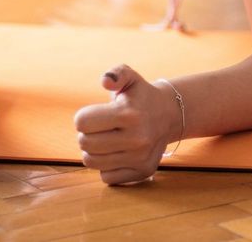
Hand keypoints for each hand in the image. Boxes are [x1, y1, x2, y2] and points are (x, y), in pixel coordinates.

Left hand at [74, 64, 178, 184]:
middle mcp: (137, 138)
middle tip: (100, 128)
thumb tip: (106, 81)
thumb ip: (115, 74)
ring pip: (92, 162)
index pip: (82, 122)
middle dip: (87, 134)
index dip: (83, 117)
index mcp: (129, 113)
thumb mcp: (129, 77)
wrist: (169, 114)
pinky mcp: (143, 172)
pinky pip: (106, 177)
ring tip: (107, 140)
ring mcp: (141, 157)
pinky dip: (107, 167)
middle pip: (85, 144)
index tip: (95, 114)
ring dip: (94, 151)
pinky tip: (118, 153)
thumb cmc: (140, 96)